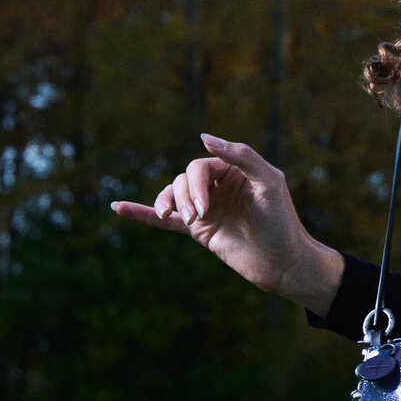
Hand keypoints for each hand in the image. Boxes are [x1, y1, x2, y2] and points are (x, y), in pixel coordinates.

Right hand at [110, 134, 343, 315]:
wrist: (282, 262)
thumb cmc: (281, 220)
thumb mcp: (269, 182)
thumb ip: (241, 156)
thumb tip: (204, 137)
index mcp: (235, 169)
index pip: (201, 165)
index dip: (197, 183)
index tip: (207, 206)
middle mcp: (218, 186)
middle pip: (185, 179)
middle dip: (187, 196)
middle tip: (200, 216)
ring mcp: (206, 208)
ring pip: (173, 195)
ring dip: (170, 205)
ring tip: (181, 219)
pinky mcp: (198, 230)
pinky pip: (164, 220)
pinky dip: (143, 213)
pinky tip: (119, 208)